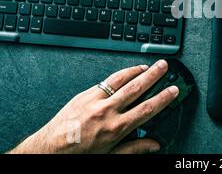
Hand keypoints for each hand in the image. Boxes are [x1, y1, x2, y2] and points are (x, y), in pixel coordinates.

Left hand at [9, 60, 178, 153]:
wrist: (49, 150)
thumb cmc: (78, 154)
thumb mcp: (110, 155)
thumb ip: (134, 148)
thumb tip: (153, 145)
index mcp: (116, 128)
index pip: (147, 109)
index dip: (163, 98)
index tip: (173, 90)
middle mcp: (106, 111)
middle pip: (136, 88)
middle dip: (153, 75)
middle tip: (164, 66)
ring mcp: (94, 100)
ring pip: (120, 80)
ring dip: (136, 70)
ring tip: (147, 65)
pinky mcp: (84, 95)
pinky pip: (105, 81)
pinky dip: (118, 75)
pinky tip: (125, 73)